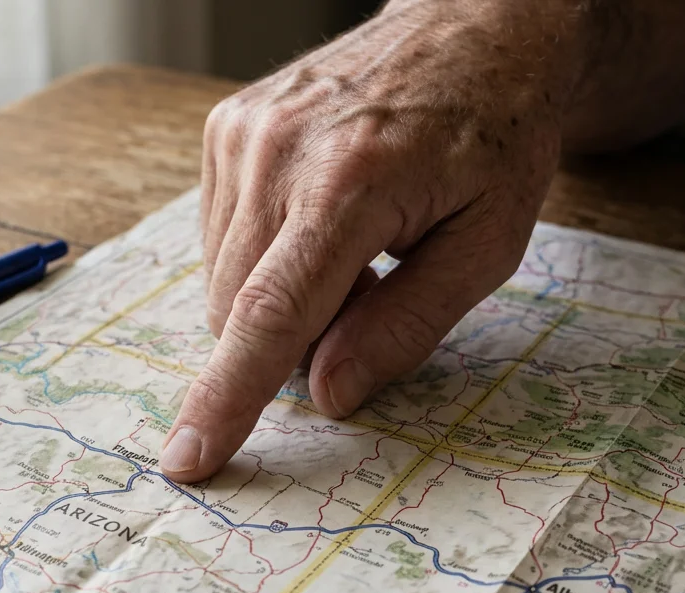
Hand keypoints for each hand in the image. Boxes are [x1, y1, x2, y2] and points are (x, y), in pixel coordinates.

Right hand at [160, 0, 584, 481]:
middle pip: (237, 308)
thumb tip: (326, 395)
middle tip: (366, 301)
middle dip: (286, 341)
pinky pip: (219, 236)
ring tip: (352, 250)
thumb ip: (407, 325)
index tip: (188, 457)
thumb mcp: (489, 243)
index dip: (228, 396)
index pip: (269, 314)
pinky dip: (262, 256)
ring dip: (275, 298)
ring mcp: (243, 133)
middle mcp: (278, 152)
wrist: (474, 26)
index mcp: (352, 183)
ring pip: (220, 278)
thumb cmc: (496, 135)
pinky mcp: (226, 127)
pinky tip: (319, 220)